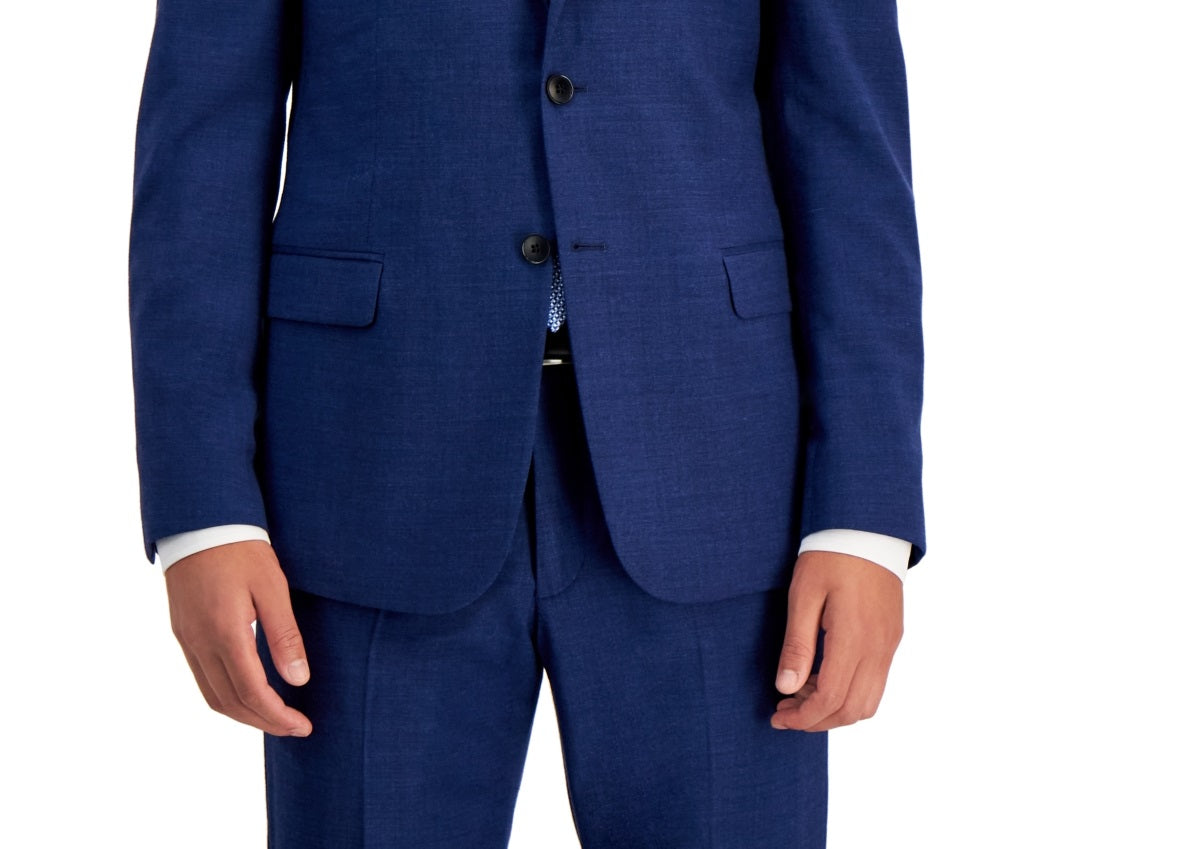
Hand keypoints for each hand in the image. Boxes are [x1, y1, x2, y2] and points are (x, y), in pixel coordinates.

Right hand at [164, 540, 312, 736]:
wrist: (200, 523)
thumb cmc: (242, 550)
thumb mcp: (273, 587)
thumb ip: (285, 635)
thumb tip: (299, 680)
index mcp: (225, 632)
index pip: (252, 692)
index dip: (278, 716)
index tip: (303, 726)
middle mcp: (200, 643)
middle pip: (230, 703)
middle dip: (264, 722)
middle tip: (295, 728)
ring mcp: (186, 640)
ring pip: (212, 696)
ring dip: (243, 714)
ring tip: (275, 718)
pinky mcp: (182, 634)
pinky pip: (202, 679)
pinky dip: (226, 697)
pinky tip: (247, 694)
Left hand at [771, 550, 902, 731]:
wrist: (868, 529)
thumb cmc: (830, 557)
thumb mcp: (803, 596)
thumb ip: (797, 645)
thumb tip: (787, 688)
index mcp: (854, 638)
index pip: (831, 699)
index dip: (803, 717)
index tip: (778, 717)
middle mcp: (878, 648)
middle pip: (853, 709)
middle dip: (817, 720)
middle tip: (785, 711)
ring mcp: (889, 645)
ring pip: (869, 702)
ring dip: (835, 710)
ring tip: (801, 697)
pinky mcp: (891, 638)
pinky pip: (875, 682)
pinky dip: (850, 693)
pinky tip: (822, 679)